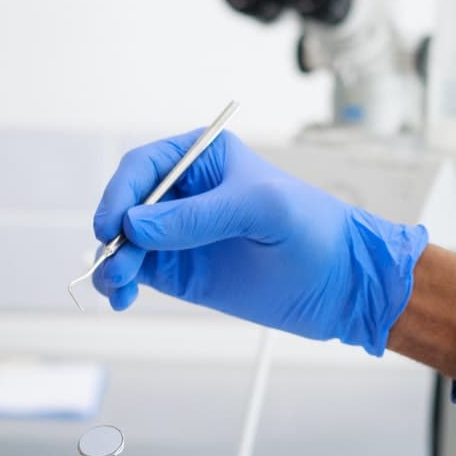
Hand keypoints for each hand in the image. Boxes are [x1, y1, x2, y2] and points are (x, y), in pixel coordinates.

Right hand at [91, 129, 428, 355]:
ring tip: (119, 287)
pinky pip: (140, 271)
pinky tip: (123, 296)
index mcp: (203, 159)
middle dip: (113, 232)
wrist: (343, 283)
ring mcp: (182, 234)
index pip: (145, 166)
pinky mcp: (185, 271)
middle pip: (126, 204)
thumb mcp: (262, 209)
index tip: (114, 225)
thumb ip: (199, 217)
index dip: (121, 193)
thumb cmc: (315, 229)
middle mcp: (186, 193)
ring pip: (127, 242)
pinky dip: (123, 283)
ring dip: (114, 262)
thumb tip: (137, 226)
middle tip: (116, 263)